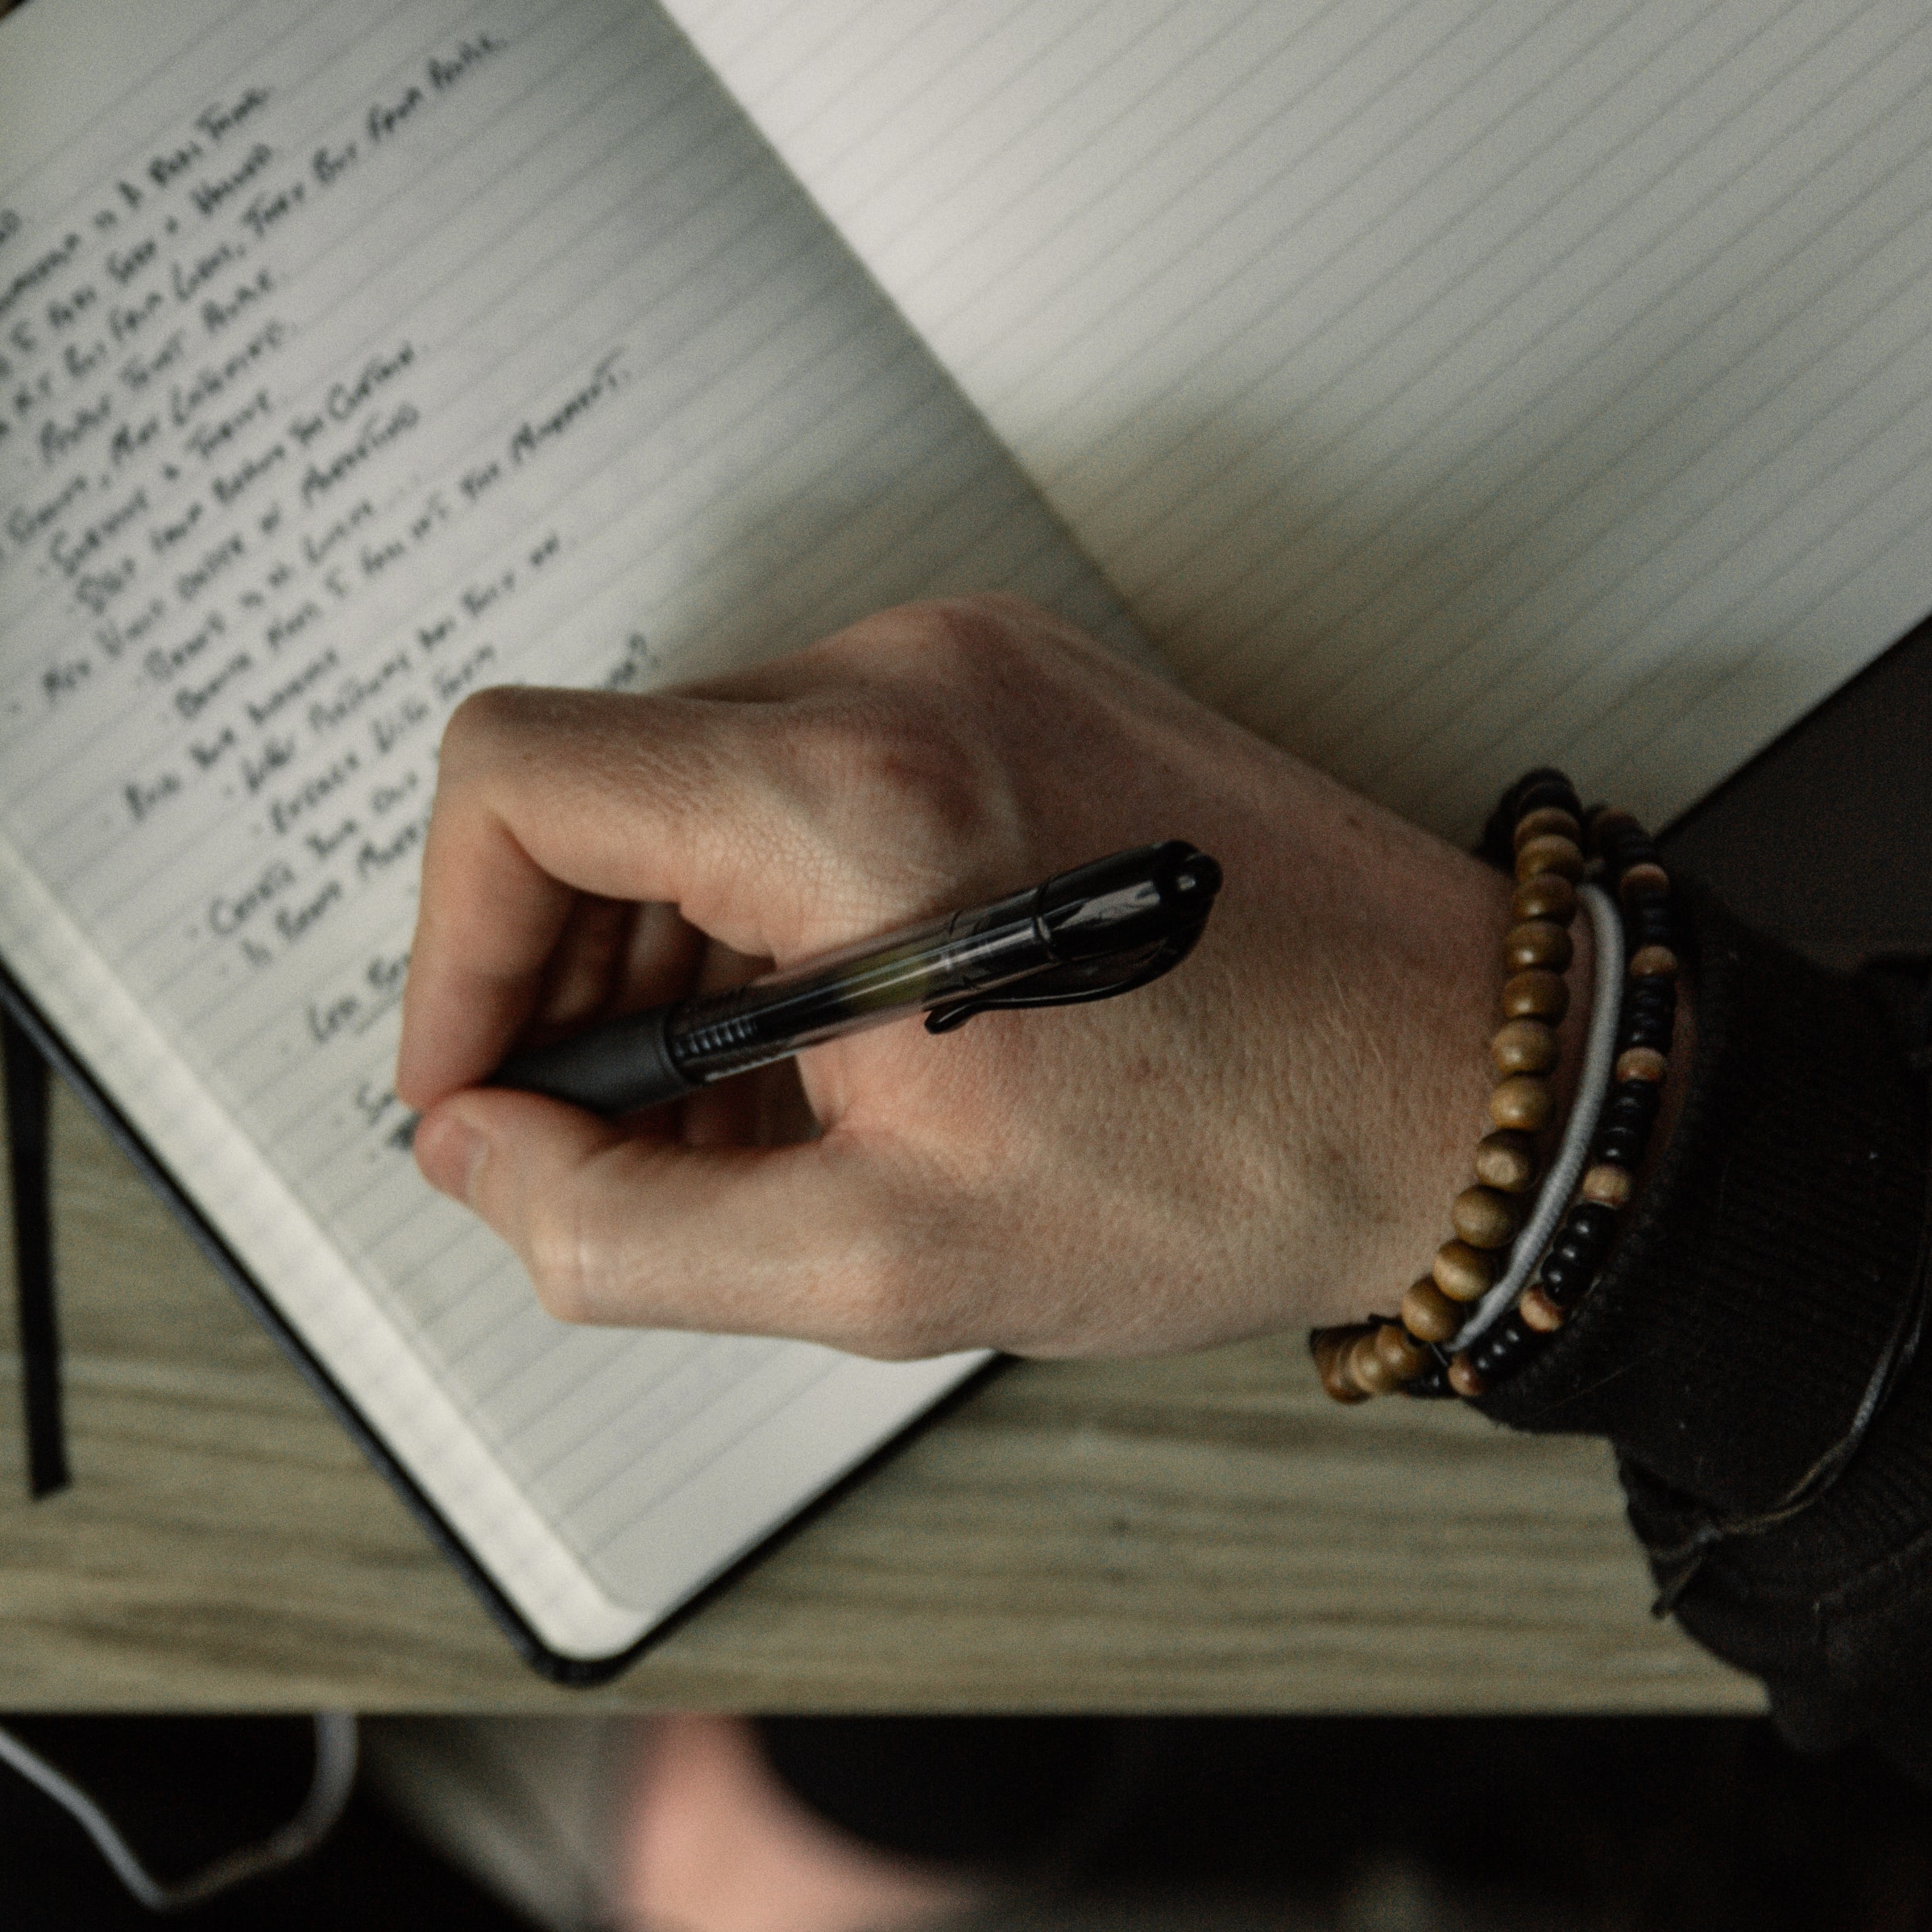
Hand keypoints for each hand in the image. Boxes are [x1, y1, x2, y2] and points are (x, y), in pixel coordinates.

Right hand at [393, 594, 1513, 1360]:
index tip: (480, 1089)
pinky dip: (769, 914)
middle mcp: (903, 681)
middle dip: (562, 979)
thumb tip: (478, 1157)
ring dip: (665, 957)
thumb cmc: (1232, 1166)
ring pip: (691, 782)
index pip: (516, 782)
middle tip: (603, 1142)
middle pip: (595, 783)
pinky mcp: (1022, 685)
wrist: (1480, 1092)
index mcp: (857, 798)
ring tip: (735, 1125)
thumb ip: (617, 1229)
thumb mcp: (884, 1267)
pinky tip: (828, 1054)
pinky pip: (804, 776)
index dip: (452, 951)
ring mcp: (969, 664)